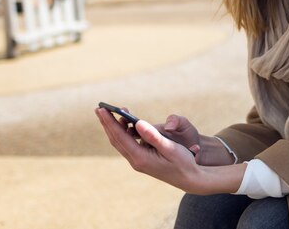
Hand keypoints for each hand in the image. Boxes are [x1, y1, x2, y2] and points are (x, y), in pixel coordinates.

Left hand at [95, 108, 245, 193]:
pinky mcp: (142, 160)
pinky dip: (124, 133)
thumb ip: (153, 136)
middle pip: (116, 139)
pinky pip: (128, 144)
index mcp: (140, 158)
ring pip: (121, 142)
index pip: (120, 137)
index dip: (110, 122)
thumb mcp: (170, 147)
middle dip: (107, 123)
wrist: (190, 179)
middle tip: (99, 108)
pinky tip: (126, 125)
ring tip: (111, 113)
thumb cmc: (183, 162)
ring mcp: (138, 161)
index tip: (101, 110)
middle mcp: (136, 161)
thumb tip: (138, 123)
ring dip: (115, 128)